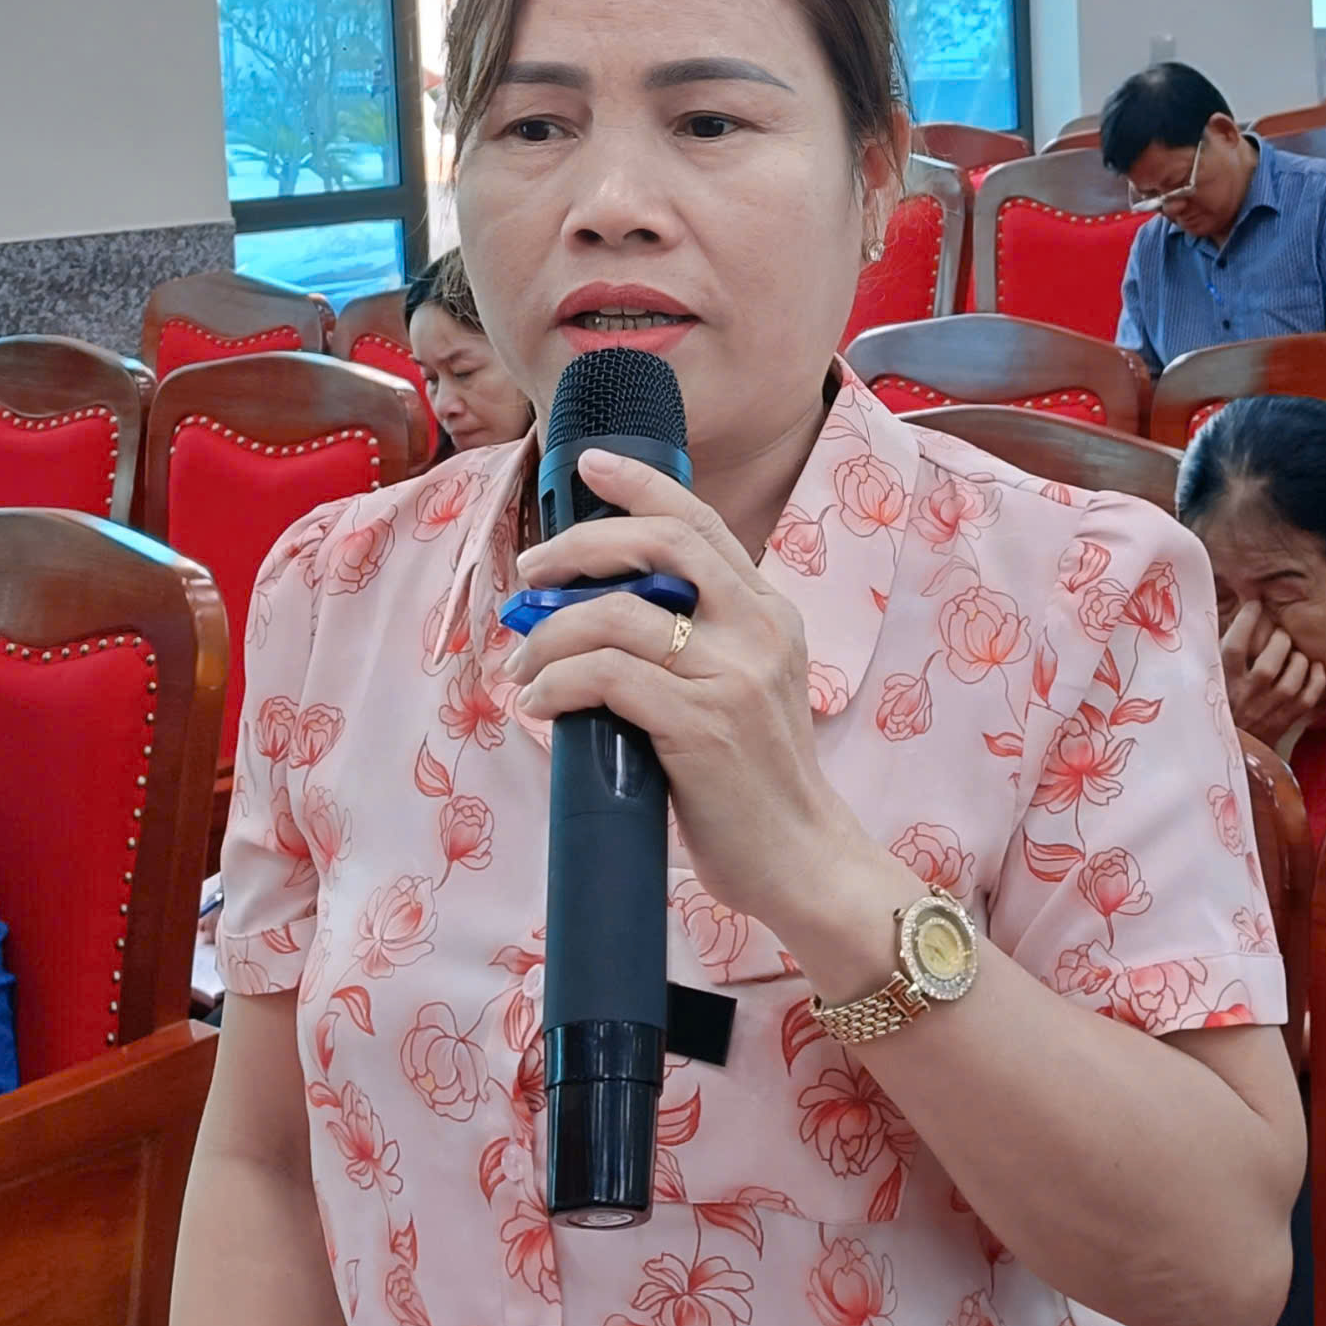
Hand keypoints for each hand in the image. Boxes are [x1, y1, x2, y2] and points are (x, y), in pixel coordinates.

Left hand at [502, 450, 873, 923]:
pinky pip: (605, 677)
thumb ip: (699, 642)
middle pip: (660, 543)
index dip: (641, 484)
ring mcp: (732, 675)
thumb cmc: (755, 783)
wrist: (803, 860)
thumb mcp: (745, 688)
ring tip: (522, 666)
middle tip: (530, 572)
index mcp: (769, 613)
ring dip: (548, 634)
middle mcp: (758, 630)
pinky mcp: (700, 725)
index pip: (700, 521)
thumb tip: (599, 614)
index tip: (589, 466)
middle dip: (580, 545)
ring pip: (615, 615)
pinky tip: (539, 701)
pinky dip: (556, 682)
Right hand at [1221, 606, 1325, 748]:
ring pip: (1291, 681)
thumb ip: (1214, 654)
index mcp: (1221, 683)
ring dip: (1298, 661)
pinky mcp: (1284, 723)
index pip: (1234, 648)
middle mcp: (1245, 698)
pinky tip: (1314, 668)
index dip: (1246, 622)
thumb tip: (1225, 615)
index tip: (1254, 605)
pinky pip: (1308, 698)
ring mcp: (1267, 712)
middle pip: (1269, 664)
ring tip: (1295, 653)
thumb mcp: (1206, 681)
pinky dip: (1316, 681)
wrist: (1224, 754)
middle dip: (1279, 642)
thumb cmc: (1214, 709)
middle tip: (1281, 633)